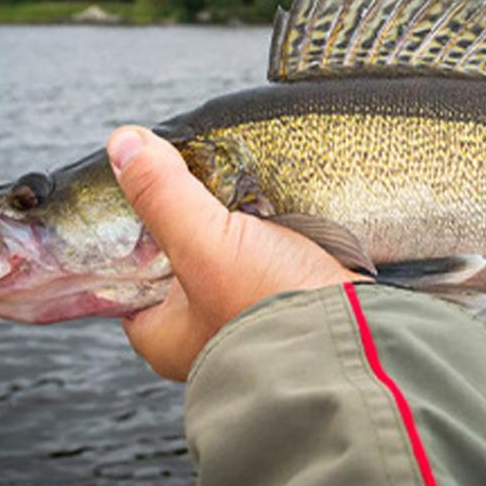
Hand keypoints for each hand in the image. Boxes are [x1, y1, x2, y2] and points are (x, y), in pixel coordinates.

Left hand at [107, 126, 365, 380]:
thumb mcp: (206, 245)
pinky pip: (264, 256)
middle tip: (195, 177)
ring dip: (233, 221)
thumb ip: (162, 195)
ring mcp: (245, 315)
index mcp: (165, 333)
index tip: (141, 191)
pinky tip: (274, 205)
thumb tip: (123, 144)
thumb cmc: (271, 308)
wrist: (363, 342)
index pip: (127, 277)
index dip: (131, 232)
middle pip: (178, 258)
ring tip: (236, 182)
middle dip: (188, 218)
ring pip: (225, 254)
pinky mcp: (286, 299)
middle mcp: (201, 329)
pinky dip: (267, 230)